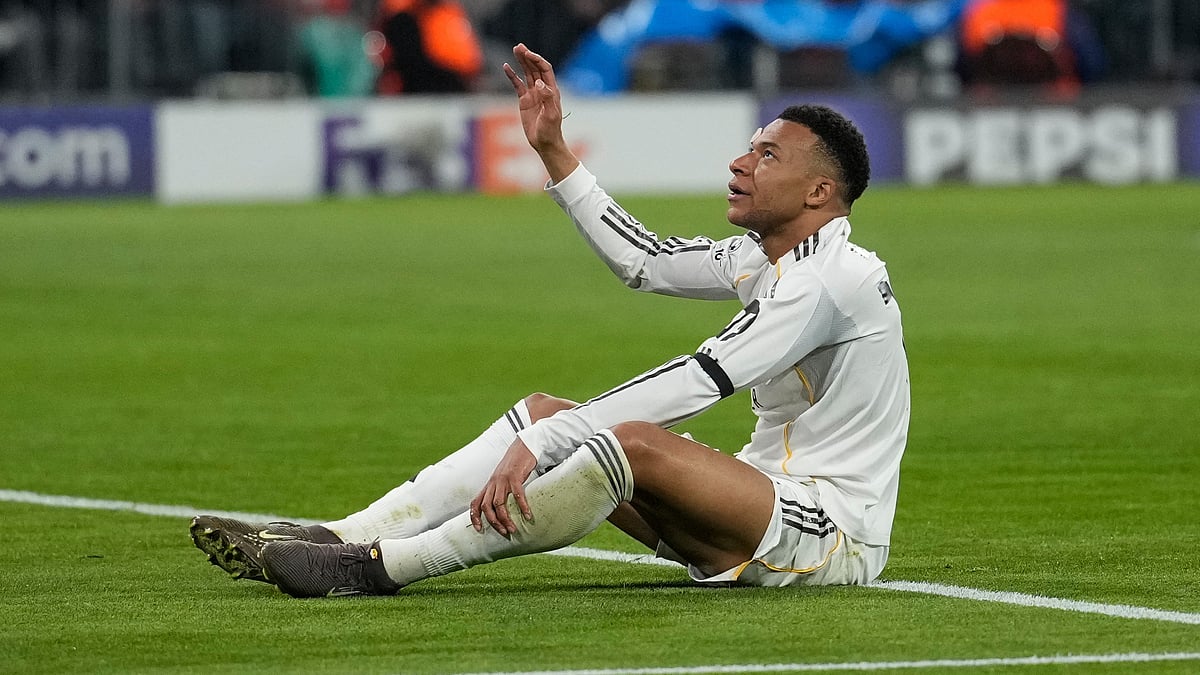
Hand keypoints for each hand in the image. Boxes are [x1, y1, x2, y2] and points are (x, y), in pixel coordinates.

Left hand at [470, 437, 537, 535]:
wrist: (523, 447)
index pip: (475, 502)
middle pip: (486, 507)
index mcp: (489, 485)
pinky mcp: (515, 476)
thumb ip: (500, 491)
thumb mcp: (503, 478)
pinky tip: (527, 515)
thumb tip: (504, 508)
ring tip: (513, 529)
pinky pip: (517, 495)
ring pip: (498, 504)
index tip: (479, 529)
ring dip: (505, 519)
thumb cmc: (514, 465)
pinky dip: (522, 506)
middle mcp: (493, 483)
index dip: (474, 517)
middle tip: (504, 532)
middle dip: (493, 522)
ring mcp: (503, 480)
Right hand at [503, 43, 578, 181]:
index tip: (527, 54)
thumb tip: (539, 83)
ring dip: (521, 61)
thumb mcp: (551, 115)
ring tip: (515, 49)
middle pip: (535, 68)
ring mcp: (533, 94)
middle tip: (519, 46)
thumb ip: (547, 98)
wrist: (544, 143)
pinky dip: (512, 75)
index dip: (537, 60)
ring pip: (527, 73)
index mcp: (551, 90)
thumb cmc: (550, 130)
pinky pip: (517, 84)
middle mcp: (543, 89)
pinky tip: (506, 67)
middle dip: (528, 56)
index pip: (544, 69)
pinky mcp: (524, 101)